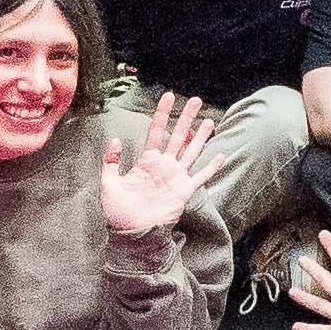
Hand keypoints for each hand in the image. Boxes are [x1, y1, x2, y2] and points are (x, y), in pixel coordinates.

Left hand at [89, 90, 211, 242]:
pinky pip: (201, 176)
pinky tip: (221, 156)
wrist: (132, 234)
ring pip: (191, 151)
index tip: (168, 95)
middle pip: (178, 135)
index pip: (156, 131)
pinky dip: (212, 167)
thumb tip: (115, 139)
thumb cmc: (119, 212)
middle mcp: (164, 166)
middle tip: (196, 100)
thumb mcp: (108, 184)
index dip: (162, 113)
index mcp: (146, 161)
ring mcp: (176, 177)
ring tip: (209, 120)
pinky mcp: (184, 191)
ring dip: (201, 136)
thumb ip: (111, 161)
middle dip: (187, 117)